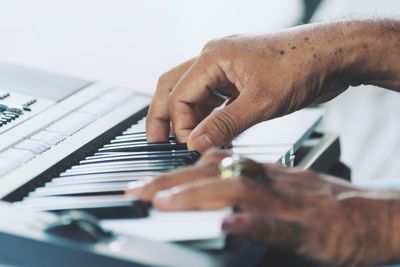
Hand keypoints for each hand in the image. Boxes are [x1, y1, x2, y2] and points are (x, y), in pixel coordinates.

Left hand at [126, 150, 399, 265]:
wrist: (374, 215)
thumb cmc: (327, 206)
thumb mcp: (282, 194)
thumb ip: (249, 195)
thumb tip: (216, 207)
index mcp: (263, 176)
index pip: (215, 166)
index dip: (178, 172)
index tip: (149, 181)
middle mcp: (270, 184)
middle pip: (216, 175)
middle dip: (173, 183)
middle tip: (138, 191)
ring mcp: (287, 205)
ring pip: (239, 192)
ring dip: (199, 196)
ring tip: (164, 201)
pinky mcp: (307, 229)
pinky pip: (275, 225)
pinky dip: (250, 223)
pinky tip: (227, 224)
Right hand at [146, 23, 350, 152]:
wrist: (331, 55)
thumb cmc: (301, 65)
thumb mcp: (260, 102)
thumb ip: (225, 124)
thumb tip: (195, 142)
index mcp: (213, 57)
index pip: (179, 95)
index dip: (180, 125)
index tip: (189, 146)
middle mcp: (214, 59)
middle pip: (174, 87)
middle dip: (164, 115)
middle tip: (156, 139)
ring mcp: (227, 68)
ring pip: (193, 93)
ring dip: (189, 117)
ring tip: (188, 141)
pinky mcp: (239, 78)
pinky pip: (214, 98)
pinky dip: (209, 116)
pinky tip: (213, 133)